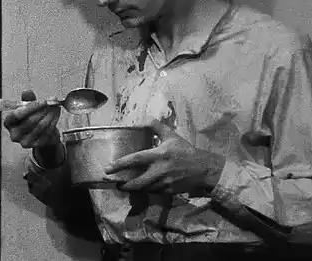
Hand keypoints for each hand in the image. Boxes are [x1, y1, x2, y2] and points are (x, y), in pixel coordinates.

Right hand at [3, 90, 60, 148]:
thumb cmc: (31, 117)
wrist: (40, 133)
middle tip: (53, 103)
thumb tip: (27, 92)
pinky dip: (53, 122)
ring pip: (40, 126)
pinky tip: (56, 116)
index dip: (31, 107)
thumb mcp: (28, 107)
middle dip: (44, 110)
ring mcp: (24, 142)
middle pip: (30, 121)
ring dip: (51, 115)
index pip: (17, 115)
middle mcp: (14, 134)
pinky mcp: (36, 146)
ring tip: (56, 108)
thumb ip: (27, 99)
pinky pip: (47, 133)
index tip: (44, 101)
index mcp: (9, 122)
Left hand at [104, 121, 224, 194]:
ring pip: (144, 189)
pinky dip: (146, 191)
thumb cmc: (185, 151)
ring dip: (134, 189)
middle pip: (137, 182)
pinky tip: (142, 189)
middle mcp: (159, 170)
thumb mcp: (172, 136)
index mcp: (158, 155)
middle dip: (124, 185)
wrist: (203, 169)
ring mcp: (164, 183)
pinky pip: (154, 192)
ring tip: (126, 186)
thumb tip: (144, 118)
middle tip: (116, 184)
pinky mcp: (169, 191)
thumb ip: (157, 127)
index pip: (135, 160)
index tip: (108, 168)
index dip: (120, 164)